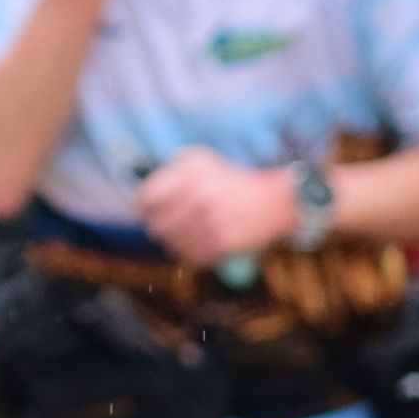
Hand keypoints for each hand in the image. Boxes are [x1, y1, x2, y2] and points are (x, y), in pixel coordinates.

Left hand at [138, 148, 295, 264]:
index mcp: (191, 178)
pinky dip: (189, 254)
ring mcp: (212, 224)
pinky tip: (196, 245)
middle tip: (164, 226)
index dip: (144, 207)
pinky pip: (191, 257)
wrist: (275, 201)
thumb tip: (143, 196)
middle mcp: (200, 200)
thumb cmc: (231, 179)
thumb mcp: (200, 161)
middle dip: (158, 225)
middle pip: (156, 225)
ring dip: (173, 241)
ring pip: (172, 243)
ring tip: (183, 235)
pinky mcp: (224, 245)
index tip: (148, 211)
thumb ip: (169, 172)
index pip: (147, 200)